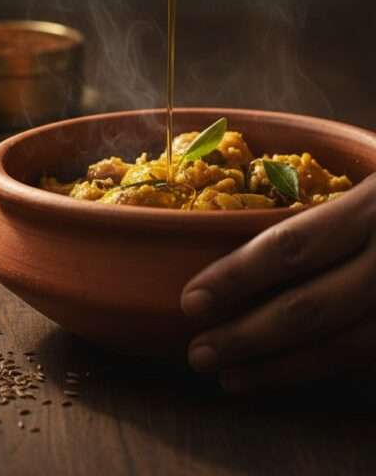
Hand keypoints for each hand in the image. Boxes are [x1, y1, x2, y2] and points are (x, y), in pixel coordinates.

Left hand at [181, 174, 375, 392]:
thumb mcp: (373, 174)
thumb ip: (328, 202)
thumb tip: (250, 234)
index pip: (292, 245)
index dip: (237, 275)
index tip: (192, 299)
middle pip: (311, 307)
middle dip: (248, 336)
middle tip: (198, 353)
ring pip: (346, 346)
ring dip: (281, 367)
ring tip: (230, 376)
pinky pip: (373, 357)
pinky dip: (327, 370)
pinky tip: (288, 375)